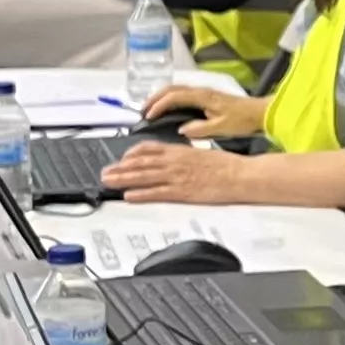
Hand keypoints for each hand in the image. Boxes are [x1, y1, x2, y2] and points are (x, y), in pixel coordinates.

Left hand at [105, 138, 244, 202]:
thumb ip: (183, 154)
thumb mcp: (200, 152)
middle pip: (140, 163)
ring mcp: (176, 177)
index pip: (148, 149)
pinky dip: (141, 194)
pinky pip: (156, 193)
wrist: (239, 174)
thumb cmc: (225, 165)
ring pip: (143, 177)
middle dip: (120, 168)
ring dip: (123, 179)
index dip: (131, 154)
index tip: (122, 158)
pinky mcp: (181, 192)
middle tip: (105, 172)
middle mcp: (173, 162)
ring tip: (109, 182)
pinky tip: (129, 196)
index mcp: (178, 150)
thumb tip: (174, 157)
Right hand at [144, 82, 263, 139]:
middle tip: (143, 111)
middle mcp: (201, 91)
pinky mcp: (206, 97)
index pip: (175, 96)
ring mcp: (203, 92)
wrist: (260, 113)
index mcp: (203, 97)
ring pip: (176, 89)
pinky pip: (182, 94)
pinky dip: (170, 99)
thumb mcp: (222, 128)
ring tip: (150, 110)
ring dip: (161, 97)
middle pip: (172, 88)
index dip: (159, 105)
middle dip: (155, 98)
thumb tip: (181, 130)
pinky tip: (167, 110)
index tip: (149, 117)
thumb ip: (200, 129)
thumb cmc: (242, 121)